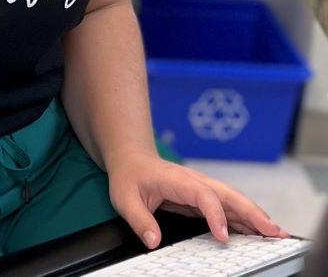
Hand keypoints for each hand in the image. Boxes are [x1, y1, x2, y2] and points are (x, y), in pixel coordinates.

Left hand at [107, 149, 289, 249]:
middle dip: (252, 213)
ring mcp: (202, 188)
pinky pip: (228, 207)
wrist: (132, 159)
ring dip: (255, 216)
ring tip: (276, 234)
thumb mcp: (124, 198)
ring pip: (233, 201)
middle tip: (273, 232)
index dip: (216, 215)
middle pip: (228, 195)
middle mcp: (195, 181)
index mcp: (178, 180)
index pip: (204, 195)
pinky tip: (258, 232)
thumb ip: (139, 220)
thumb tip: (154, 241)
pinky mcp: (204, 196)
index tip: (223, 237)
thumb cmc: (130, 176)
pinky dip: (246, 219)